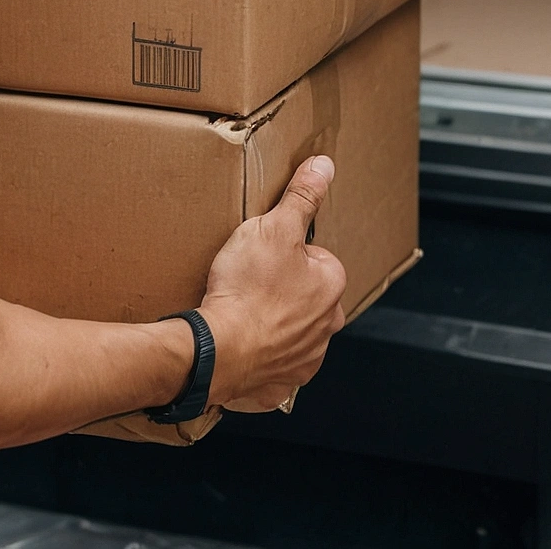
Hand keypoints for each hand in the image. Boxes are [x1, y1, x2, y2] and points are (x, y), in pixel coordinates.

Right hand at [196, 156, 345, 412]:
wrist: (220, 349)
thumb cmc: (248, 288)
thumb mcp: (273, 227)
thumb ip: (302, 197)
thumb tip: (325, 166)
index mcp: (330, 286)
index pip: (316, 258)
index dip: (287, 251)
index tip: (263, 254)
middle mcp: (327, 327)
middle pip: (307, 296)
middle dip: (284, 288)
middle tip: (250, 281)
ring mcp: (305, 359)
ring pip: (293, 331)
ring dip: (273, 322)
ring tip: (240, 310)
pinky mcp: (279, 384)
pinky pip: (272, 364)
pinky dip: (258, 355)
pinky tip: (238, 341)